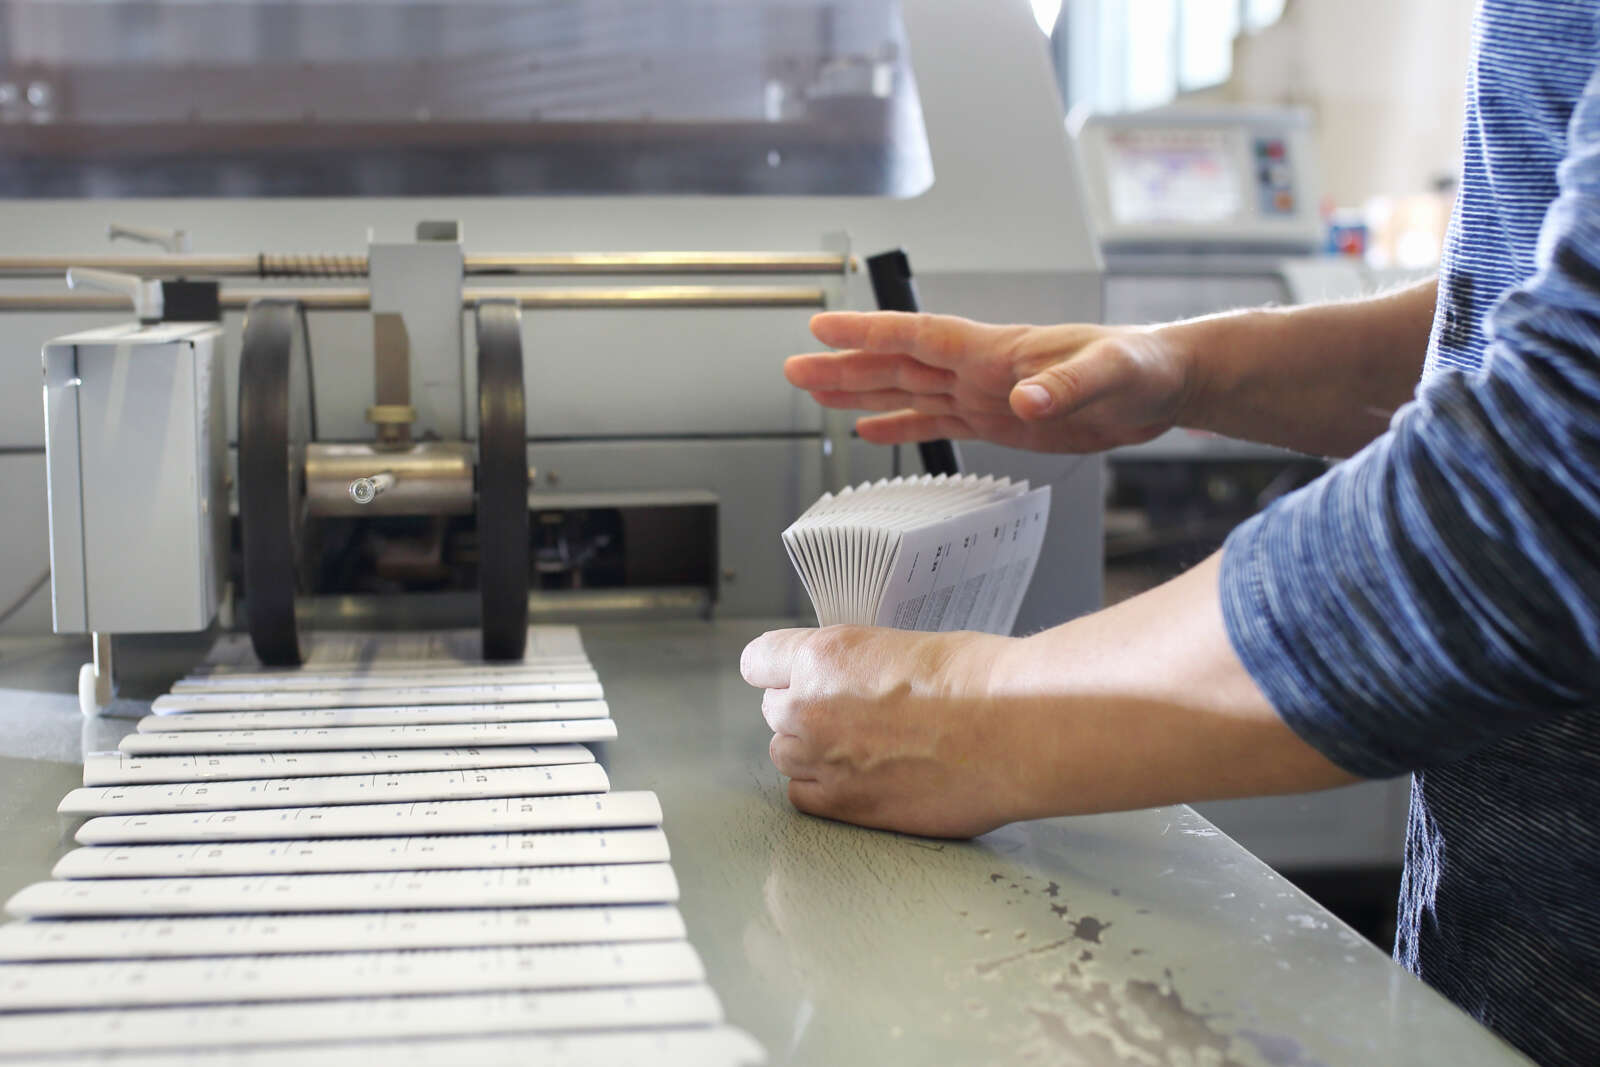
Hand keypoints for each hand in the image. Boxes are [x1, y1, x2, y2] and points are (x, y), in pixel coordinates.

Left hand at [740, 624, 1031, 837]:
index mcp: (823, 657)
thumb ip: (857, 665)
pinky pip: (803, 798)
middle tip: (847, 714)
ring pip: (785, 756)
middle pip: (773, 712)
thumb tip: (849, 681)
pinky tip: (859, 780)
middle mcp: (810, 708)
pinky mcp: (845, 807)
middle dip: (803, 711)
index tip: (788, 676)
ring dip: (811, 751)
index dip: (778, 669)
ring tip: (859, 748)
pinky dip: (823, 790)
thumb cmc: (978, 681)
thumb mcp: (903, 645)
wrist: (1013, 730)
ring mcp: (823, 761)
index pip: (759, 661)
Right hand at [785, 311, 1194, 453]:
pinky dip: (901, 426)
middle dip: (845, 366)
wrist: (1166, 386)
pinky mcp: (999, 421)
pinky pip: (936, 422)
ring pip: (908, 391)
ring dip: (861, 393)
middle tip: (794, 368)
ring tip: (814, 392)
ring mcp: (986, 394)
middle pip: (898, 364)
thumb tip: (1024, 399)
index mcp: (999, 351)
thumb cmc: (1144, 365)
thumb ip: (1068, 385)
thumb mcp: (1112, 375)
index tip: (823, 326)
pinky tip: (871, 431)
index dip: (870, 333)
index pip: (920, 336)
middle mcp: (982, 370)